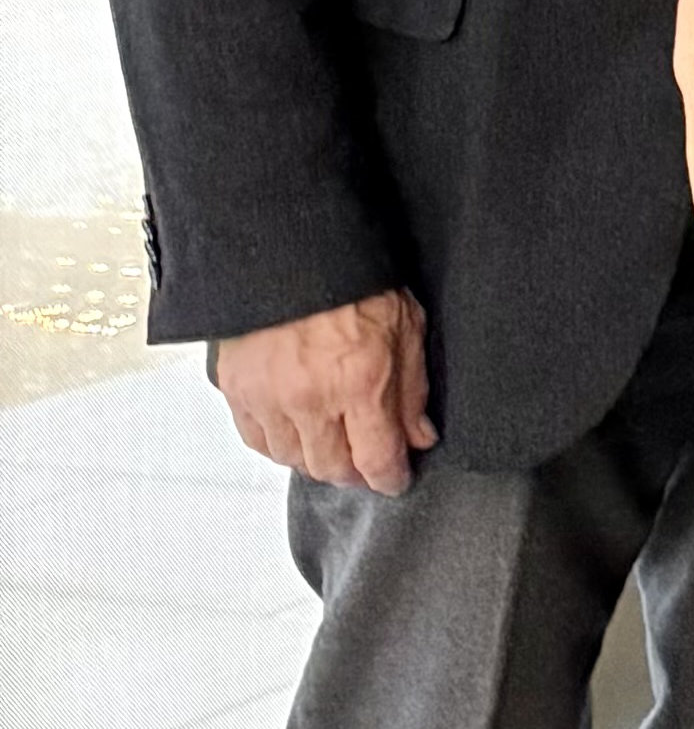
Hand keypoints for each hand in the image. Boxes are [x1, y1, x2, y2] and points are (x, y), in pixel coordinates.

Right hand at [215, 288, 434, 492]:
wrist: (292, 251)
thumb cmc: (355, 280)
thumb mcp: (406, 325)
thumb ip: (412, 389)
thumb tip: (418, 437)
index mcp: (360, 382)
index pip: (376, 459)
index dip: (390, 478)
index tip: (396, 480)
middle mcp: (311, 399)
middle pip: (332, 468)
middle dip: (355, 473)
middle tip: (367, 464)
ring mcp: (268, 398)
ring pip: (293, 459)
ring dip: (317, 459)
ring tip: (334, 444)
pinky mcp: (237, 390)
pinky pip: (258, 440)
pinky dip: (280, 445)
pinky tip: (297, 432)